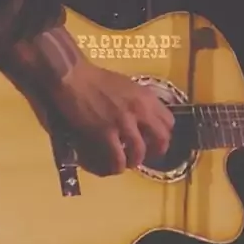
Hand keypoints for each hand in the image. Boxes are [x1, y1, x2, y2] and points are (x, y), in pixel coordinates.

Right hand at [49, 61, 174, 175]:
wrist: (74, 77)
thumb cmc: (98, 79)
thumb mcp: (128, 85)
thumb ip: (139, 101)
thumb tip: (145, 118)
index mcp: (146, 96)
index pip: (169, 121)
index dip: (163, 134)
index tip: (154, 140)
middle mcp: (140, 109)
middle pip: (161, 139)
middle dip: (155, 152)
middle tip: (145, 155)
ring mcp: (123, 122)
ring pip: (139, 152)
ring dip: (134, 161)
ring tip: (127, 162)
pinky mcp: (105, 132)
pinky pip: (118, 158)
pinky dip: (117, 166)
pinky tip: (113, 165)